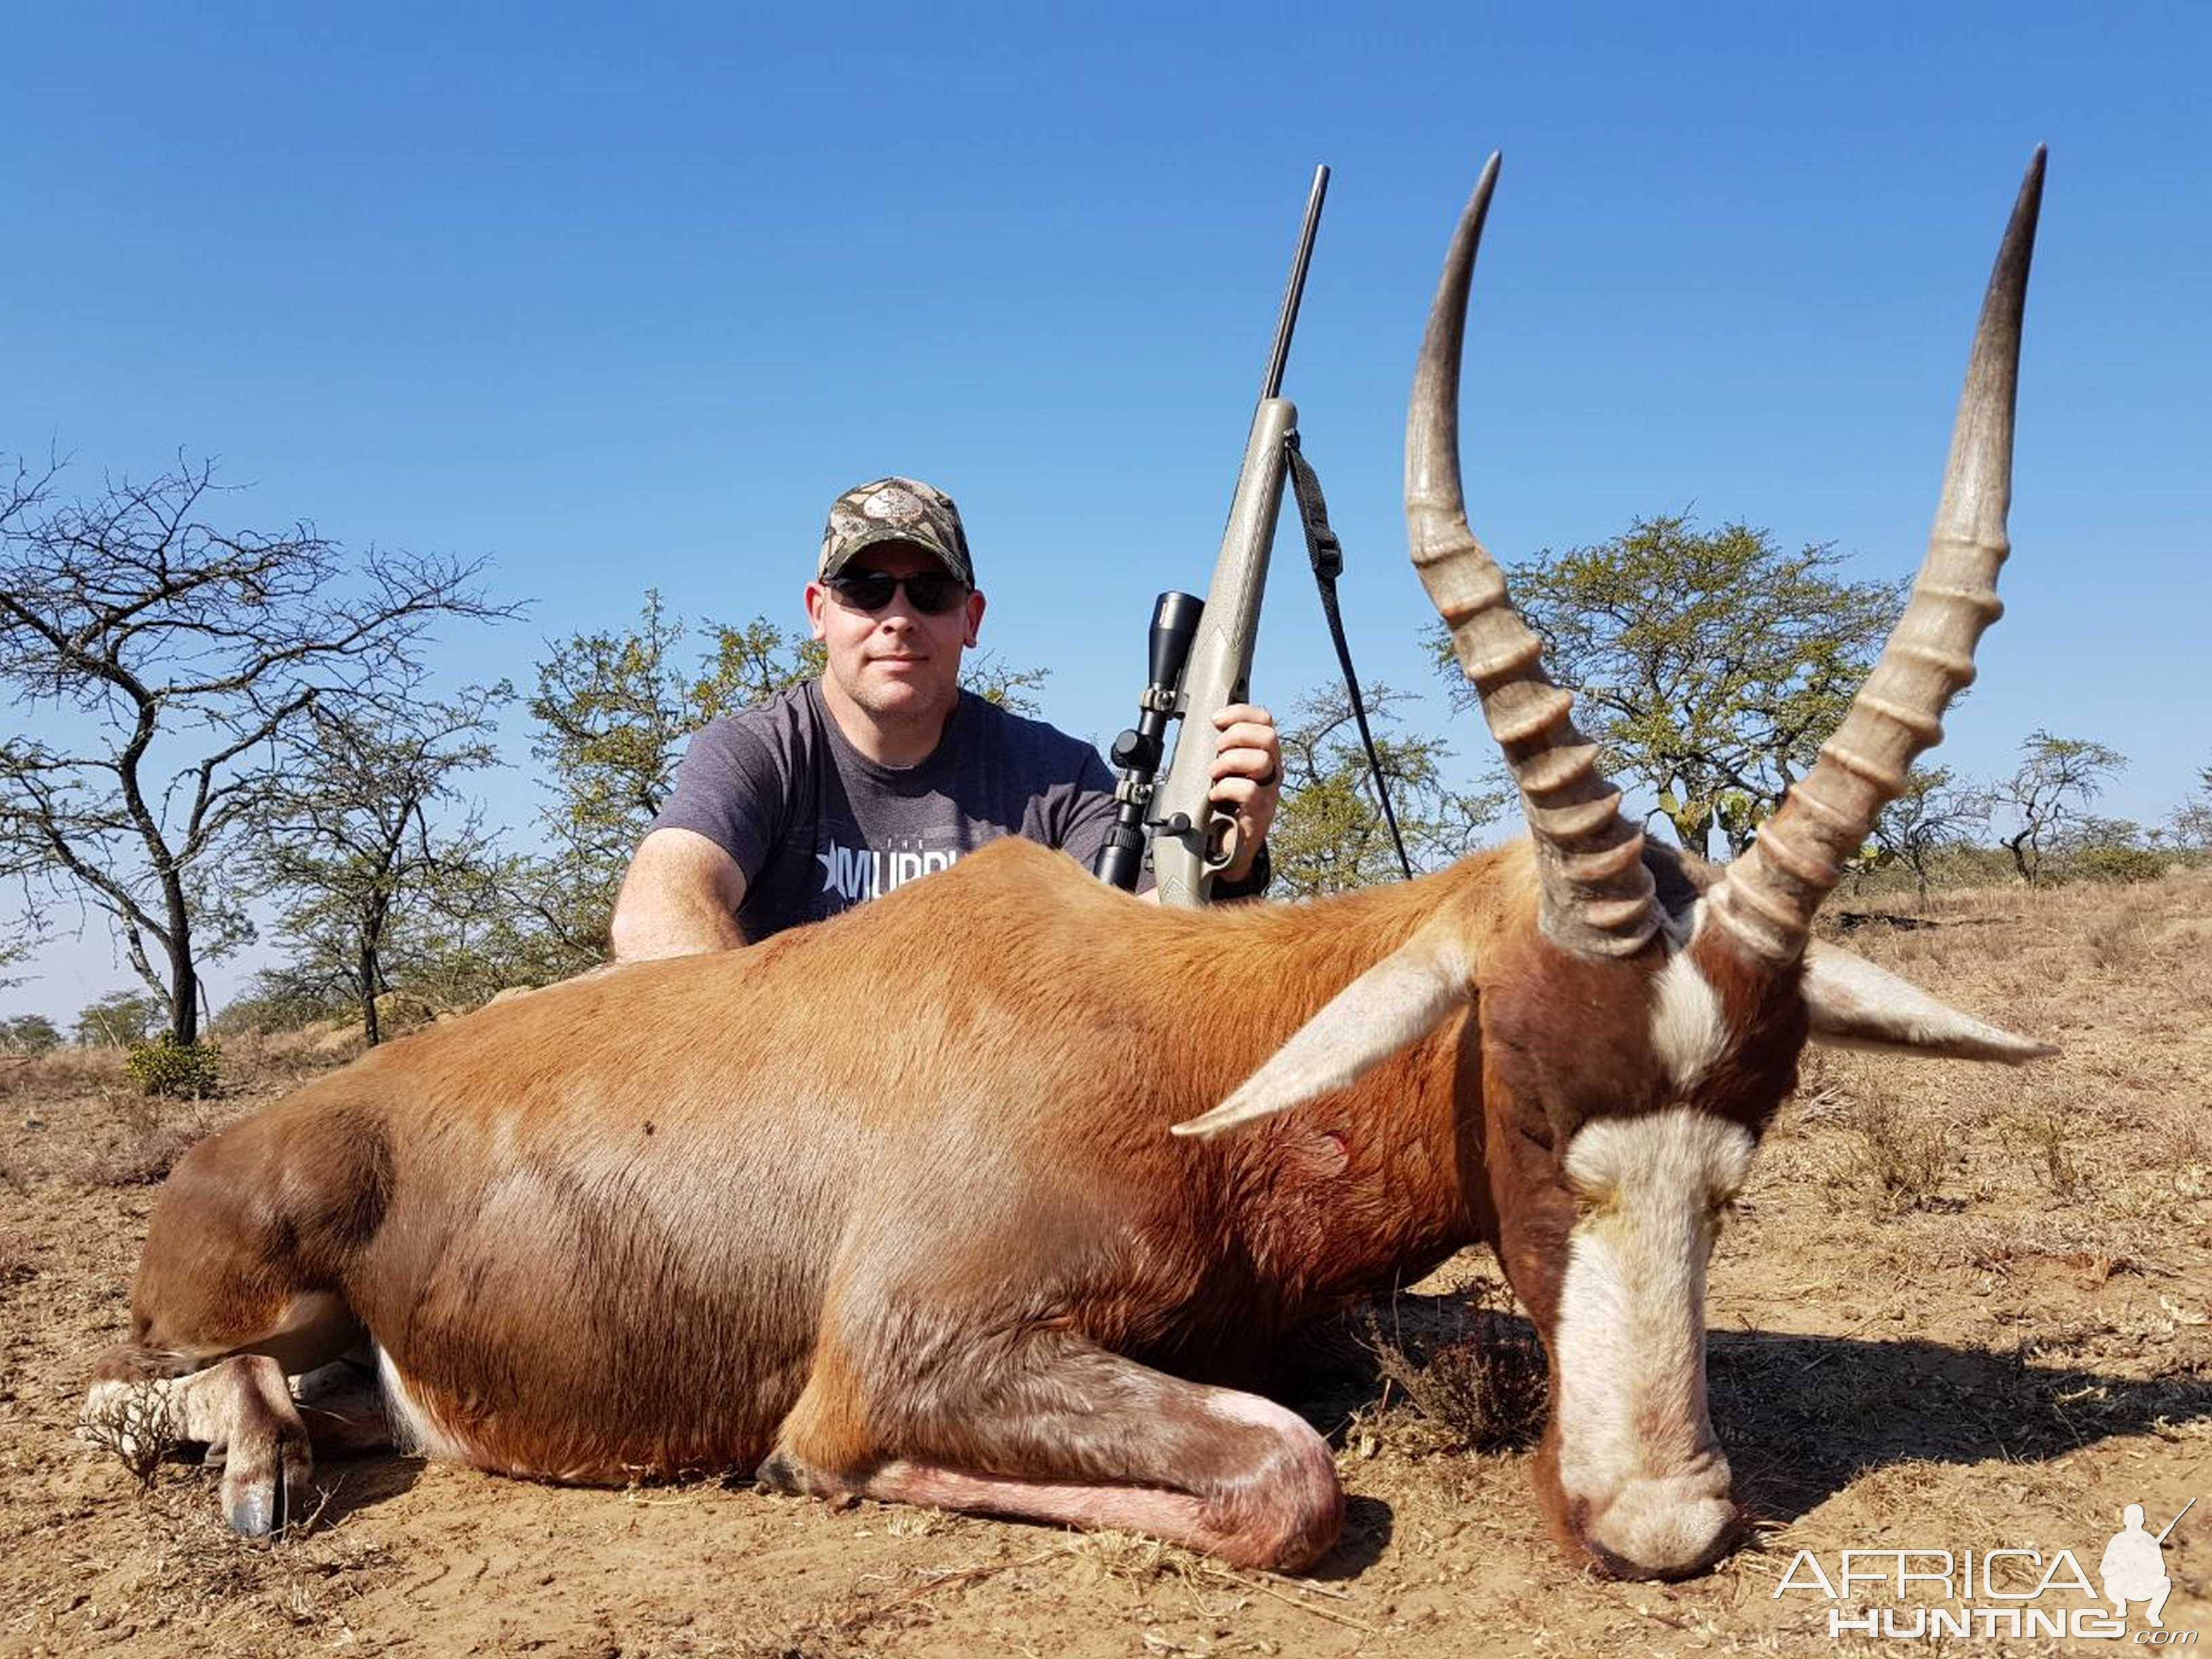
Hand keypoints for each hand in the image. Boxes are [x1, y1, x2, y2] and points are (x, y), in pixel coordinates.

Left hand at [1206, 703, 1282, 880]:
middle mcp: (1271, 771)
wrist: (1225, 850)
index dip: (1241, 713)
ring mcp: (1268, 792)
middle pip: (1268, 736)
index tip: (1216, 718)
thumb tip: (1201, 728)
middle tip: (1217, 746)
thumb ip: (1218, 751)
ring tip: (1213, 772)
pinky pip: (1249, 791)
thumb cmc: (1220, 808)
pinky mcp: (1259, 814)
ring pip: (1262, 760)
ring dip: (1230, 760)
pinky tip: (1214, 795)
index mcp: (1262, 755)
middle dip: (1237, 734)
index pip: (1264, 720)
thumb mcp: (1221, 772)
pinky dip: (1227, 788)